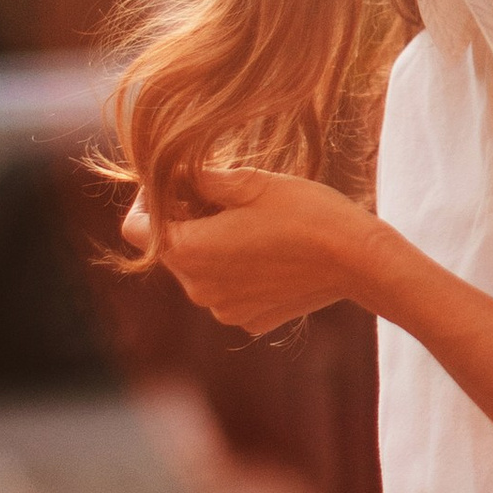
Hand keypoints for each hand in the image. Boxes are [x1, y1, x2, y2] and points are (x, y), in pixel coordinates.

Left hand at [122, 164, 373, 337]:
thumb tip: (169, 172)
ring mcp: (224, 310)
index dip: (148, 199)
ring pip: (199, 270)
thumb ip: (198, 179)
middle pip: (170, 249)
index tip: (178, 179)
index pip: (135, 227)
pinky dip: (236, 270)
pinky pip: (227, 290)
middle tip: (222, 192)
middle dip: (185, 219)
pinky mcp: (250, 320)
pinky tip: (270, 250)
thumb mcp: (251, 182)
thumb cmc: (305, 212)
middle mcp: (198, 289)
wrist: (357, 260)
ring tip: (250, 220)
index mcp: (189, 251)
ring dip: (212, 244)